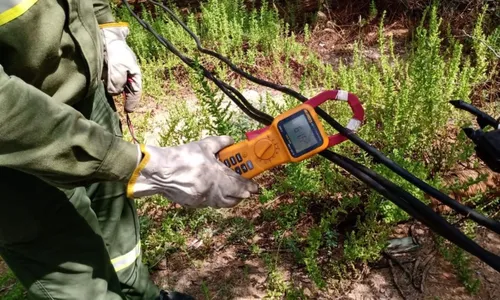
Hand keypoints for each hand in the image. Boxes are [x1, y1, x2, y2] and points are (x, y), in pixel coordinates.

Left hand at [100, 22, 141, 111]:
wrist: (106, 38)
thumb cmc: (116, 53)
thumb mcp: (118, 69)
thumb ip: (118, 83)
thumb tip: (114, 93)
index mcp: (134, 74)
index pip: (135, 91)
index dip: (132, 102)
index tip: (128, 111)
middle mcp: (127, 75)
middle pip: (127, 90)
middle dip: (124, 98)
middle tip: (121, 107)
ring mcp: (118, 73)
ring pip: (117, 87)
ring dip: (114, 91)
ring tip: (110, 96)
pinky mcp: (108, 71)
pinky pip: (109, 82)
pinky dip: (107, 86)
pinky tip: (104, 87)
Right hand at [127, 136, 259, 207]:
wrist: (159, 172)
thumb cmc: (181, 157)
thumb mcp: (203, 145)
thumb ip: (220, 143)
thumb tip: (231, 140)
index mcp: (216, 175)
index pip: (239, 184)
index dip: (249, 187)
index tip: (256, 187)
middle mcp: (212, 190)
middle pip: (233, 198)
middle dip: (241, 195)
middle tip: (246, 190)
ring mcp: (202, 199)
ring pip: (221, 203)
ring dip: (230, 199)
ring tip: (233, 194)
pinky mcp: (192, 203)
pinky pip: (209, 203)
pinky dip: (215, 199)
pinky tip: (214, 193)